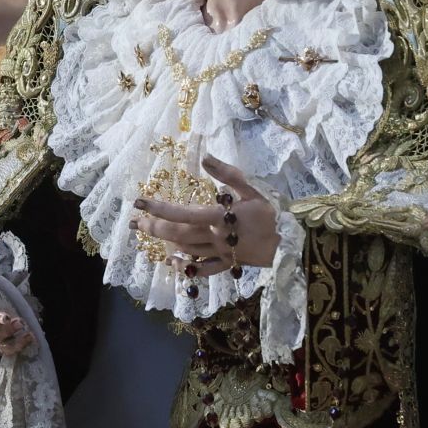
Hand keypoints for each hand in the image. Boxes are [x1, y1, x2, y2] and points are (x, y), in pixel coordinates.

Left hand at [130, 154, 280, 276]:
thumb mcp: (253, 189)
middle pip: (178, 235)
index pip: (183, 214)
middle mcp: (216, 238)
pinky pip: (203, 270)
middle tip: (135, 222)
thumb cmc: (272, 214)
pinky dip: (186, 267)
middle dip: (154, 228)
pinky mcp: (228, 264)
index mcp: (220, 218)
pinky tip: (174, 262)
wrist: (291, 244)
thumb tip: (205, 157)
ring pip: (187, 250)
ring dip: (165, 243)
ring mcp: (220, 254)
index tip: (140, 202)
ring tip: (149, 233)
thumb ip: (228, 174)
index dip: (159, 208)